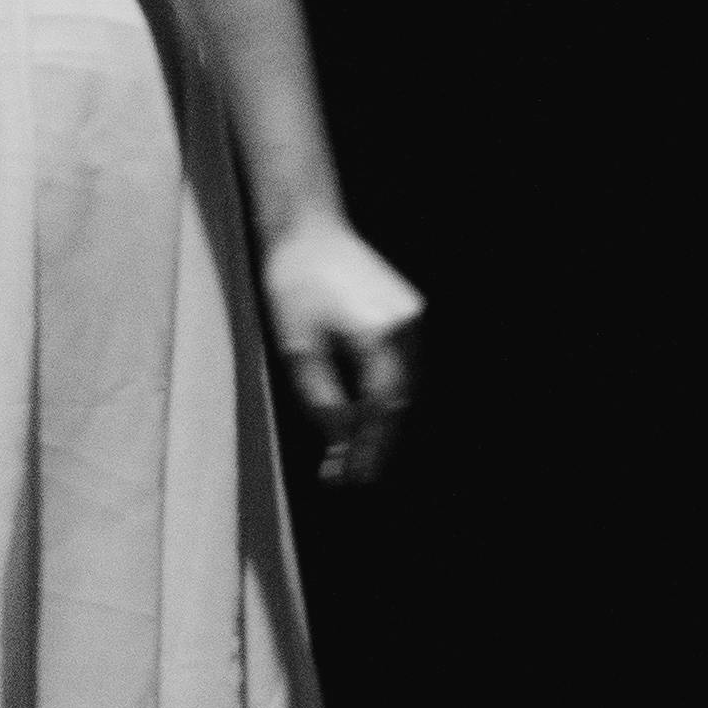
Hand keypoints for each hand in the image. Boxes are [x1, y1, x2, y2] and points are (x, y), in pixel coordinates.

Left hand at [258, 219, 423, 486]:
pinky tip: (365, 410)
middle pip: (399, 400)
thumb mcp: (298, 348)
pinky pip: (402, 363)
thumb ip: (322, 399)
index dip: (368, 449)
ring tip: (356, 452)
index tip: (350, 478)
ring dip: (383, 419)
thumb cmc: (294, 283)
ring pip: (404, 384)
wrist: (308, 229)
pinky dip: (386, 390)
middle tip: (352, 474)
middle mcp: (406, 327)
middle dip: (376, 440)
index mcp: (379, 336)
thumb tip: (339, 443)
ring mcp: (413, 317)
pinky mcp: (409, 310)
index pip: (381, 410)